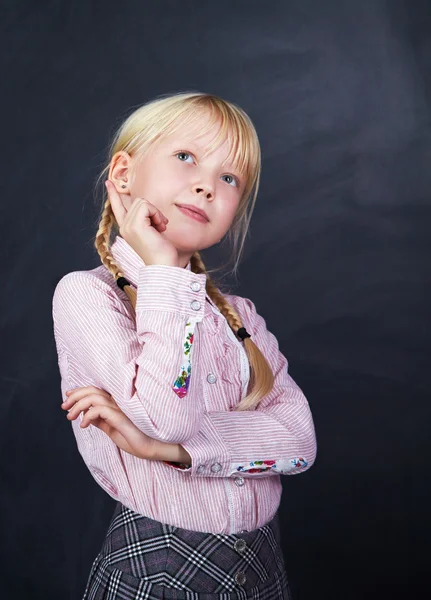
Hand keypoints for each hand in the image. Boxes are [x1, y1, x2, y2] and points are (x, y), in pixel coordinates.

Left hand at [61, 386, 191, 463]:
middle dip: (75, 396)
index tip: (68, 398)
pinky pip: (100, 410)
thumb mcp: (112, 430)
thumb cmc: (136, 439)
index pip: (96, 390)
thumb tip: (86, 416)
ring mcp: (121, 408)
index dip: (80, 391)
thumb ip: (101, 421)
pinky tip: (84, 425)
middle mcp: (119, 402)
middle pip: (93, 390)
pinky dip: (88, 415)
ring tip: (71, 417)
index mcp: (118, 403)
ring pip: (94, 398)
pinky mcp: (122, 416)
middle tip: (64, 407)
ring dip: (78, 406)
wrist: (153, 448)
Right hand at [105, 180, 178, 266]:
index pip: (117, 208)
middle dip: (153, 210)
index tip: (109, 183)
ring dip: (156, 213)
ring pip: (142, 202)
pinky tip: (160, 227)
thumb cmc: (161, 250)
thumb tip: (146, 205)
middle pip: (138, 201)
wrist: (163, 265)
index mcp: (126, 228)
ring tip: (160, 227)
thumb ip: (145, 218)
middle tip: (161, 225)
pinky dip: (157, 214)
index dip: (113, 194)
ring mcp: (128, 226)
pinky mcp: (135, 225)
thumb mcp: (151, 230)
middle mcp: (124, 227)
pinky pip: (147, 206)